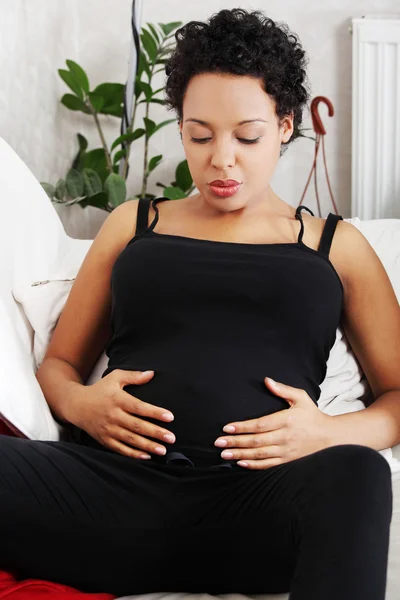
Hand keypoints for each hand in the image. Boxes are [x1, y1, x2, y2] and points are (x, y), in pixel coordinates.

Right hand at [72, 369, 175, 459]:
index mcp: (118, 399)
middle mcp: (113, 415)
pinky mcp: (104, 440)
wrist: (76, 405)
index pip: (139, 407)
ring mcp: (108, 429)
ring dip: (148, 446)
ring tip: (163, 450)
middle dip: (156, 433)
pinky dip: (133, 454)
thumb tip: (152, 373)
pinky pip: (120, 449)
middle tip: (171, 438)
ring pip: (131, 439)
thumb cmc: (99, 390)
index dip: (155, 412)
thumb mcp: (115, 378)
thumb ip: (133, 376)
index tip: (170, 417)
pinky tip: (146, 456)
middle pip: (137, 426)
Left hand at [214, 377, 333, 469]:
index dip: (243, 427)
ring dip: (240, 455)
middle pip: (256, 441)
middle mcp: (285, 437)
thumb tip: (267, 380)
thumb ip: (283, 389)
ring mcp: (286, 451)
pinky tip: (240, 463)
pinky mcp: (287, 460)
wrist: (329, 436)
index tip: (227, 427)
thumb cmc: (312, 415)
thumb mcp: (301, 398)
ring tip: (224, 454)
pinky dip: (253, 465)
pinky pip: (268, 465)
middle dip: (235, 442)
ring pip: (259, 455)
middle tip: (218, 443)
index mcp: (286, 420)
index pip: (260, 425)